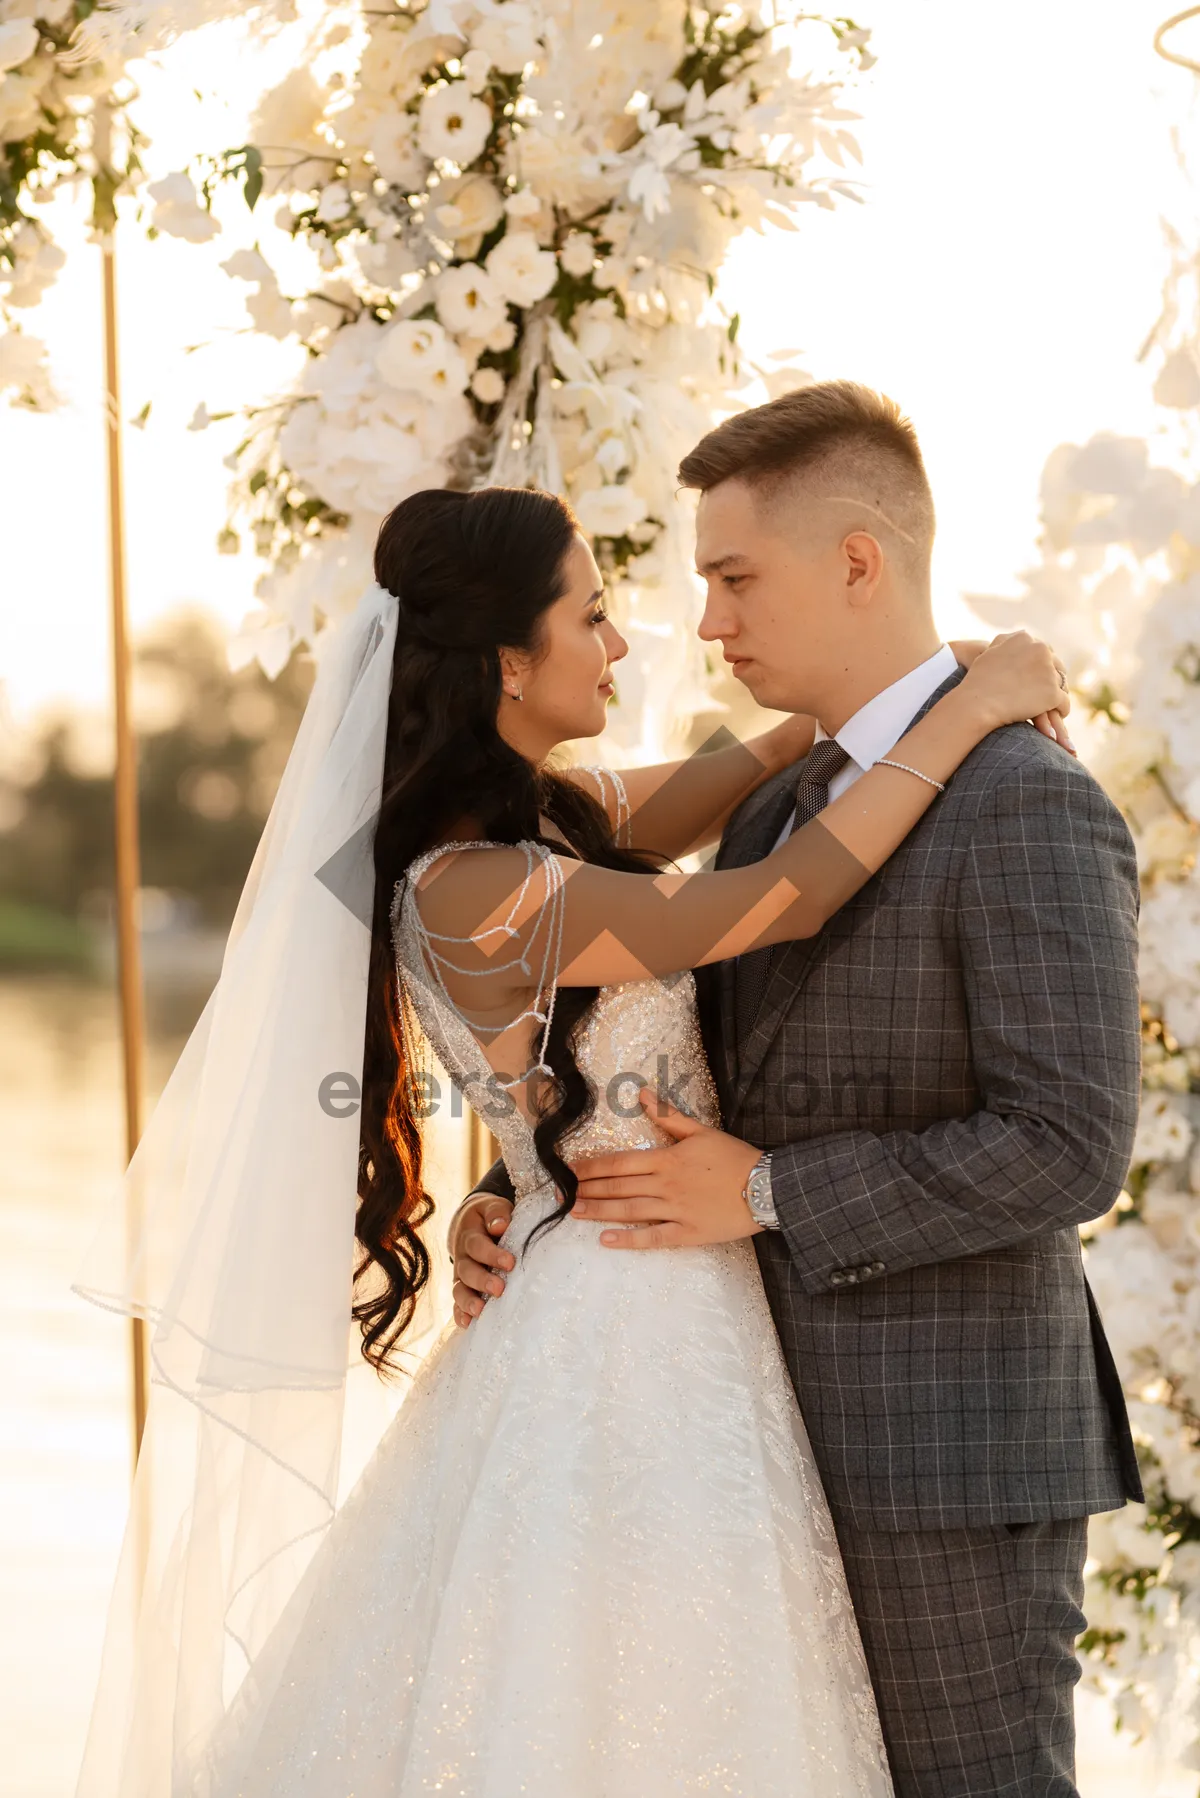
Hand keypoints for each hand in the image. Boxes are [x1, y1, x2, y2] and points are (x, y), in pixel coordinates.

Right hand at [448, 1194, 514, 1327]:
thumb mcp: (492, 1207)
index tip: (510, 1262)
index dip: (492, 1254)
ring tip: (481, 1311)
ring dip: (468, 1301)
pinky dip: (460, 1313)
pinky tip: (467, 1324)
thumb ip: (497, 1213)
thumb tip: (501, 1225)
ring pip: (459, 1288)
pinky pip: (457, 1302)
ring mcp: (460, 1274)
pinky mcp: (462, 1287)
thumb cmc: (489, 1217)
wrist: (470, 1223)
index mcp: (470, 1235)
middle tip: (499, 1289)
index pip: (477, 1245)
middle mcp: (462, 1256)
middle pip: (467, 1270)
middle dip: (482, 1281)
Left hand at [569, 1090, 762, 1248]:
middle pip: (618, 1187)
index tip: (570, 1170)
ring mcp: (675, 1210)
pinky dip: (628, 1240)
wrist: (766, 1187)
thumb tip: (643, 1094)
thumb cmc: (735, 1157)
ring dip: (599, 1211)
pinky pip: (653, 1238)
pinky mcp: (687, 1233)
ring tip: (574, 1213)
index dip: (592, 1167)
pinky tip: (606, 1240)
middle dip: (587, 1190)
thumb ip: (669, 1116)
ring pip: (629, 1211)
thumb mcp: (702, 1131)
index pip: (619, 1162)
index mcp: (667, 1159)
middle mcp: (665, 1185)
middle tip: (561, 1194)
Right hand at [958, 630, 1074, 751]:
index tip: (1035, 679)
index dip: (1040, 667)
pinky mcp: (1053, 693)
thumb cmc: (978, 680)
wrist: (977, 703)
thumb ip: (1008, 642)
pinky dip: (1061, 711)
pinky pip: (1064, 703)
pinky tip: (1056, 718)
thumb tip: (1023, 635)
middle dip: (1051, 679)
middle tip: (1044, 694)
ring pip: (1061, 684)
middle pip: (1056, 665)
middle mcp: (1040, 650)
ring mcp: (1048, 672)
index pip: (1043, 651)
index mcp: (1025, 639)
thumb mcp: (991, 651)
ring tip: (1051, 707)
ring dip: (1056, 694)